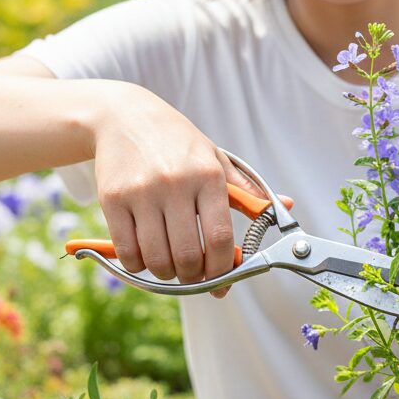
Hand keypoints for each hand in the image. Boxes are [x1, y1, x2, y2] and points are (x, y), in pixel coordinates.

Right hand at [91, 88, 266, 294]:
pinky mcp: (112, 199)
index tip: (222, 281)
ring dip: (166, 275)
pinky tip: (146, 256)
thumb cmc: (177, 143)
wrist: (125, 117)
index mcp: (208, 176)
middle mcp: (175, 184)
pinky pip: (126, 252)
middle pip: (188, 256)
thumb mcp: (215, 159)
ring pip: (157, 259)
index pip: (220, 237)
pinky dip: (138, 265)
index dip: (223, 269)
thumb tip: (287, 207)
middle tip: (195, 277)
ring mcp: (141, 193)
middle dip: (195, 279)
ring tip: (171, 266)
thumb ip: (247, 191)